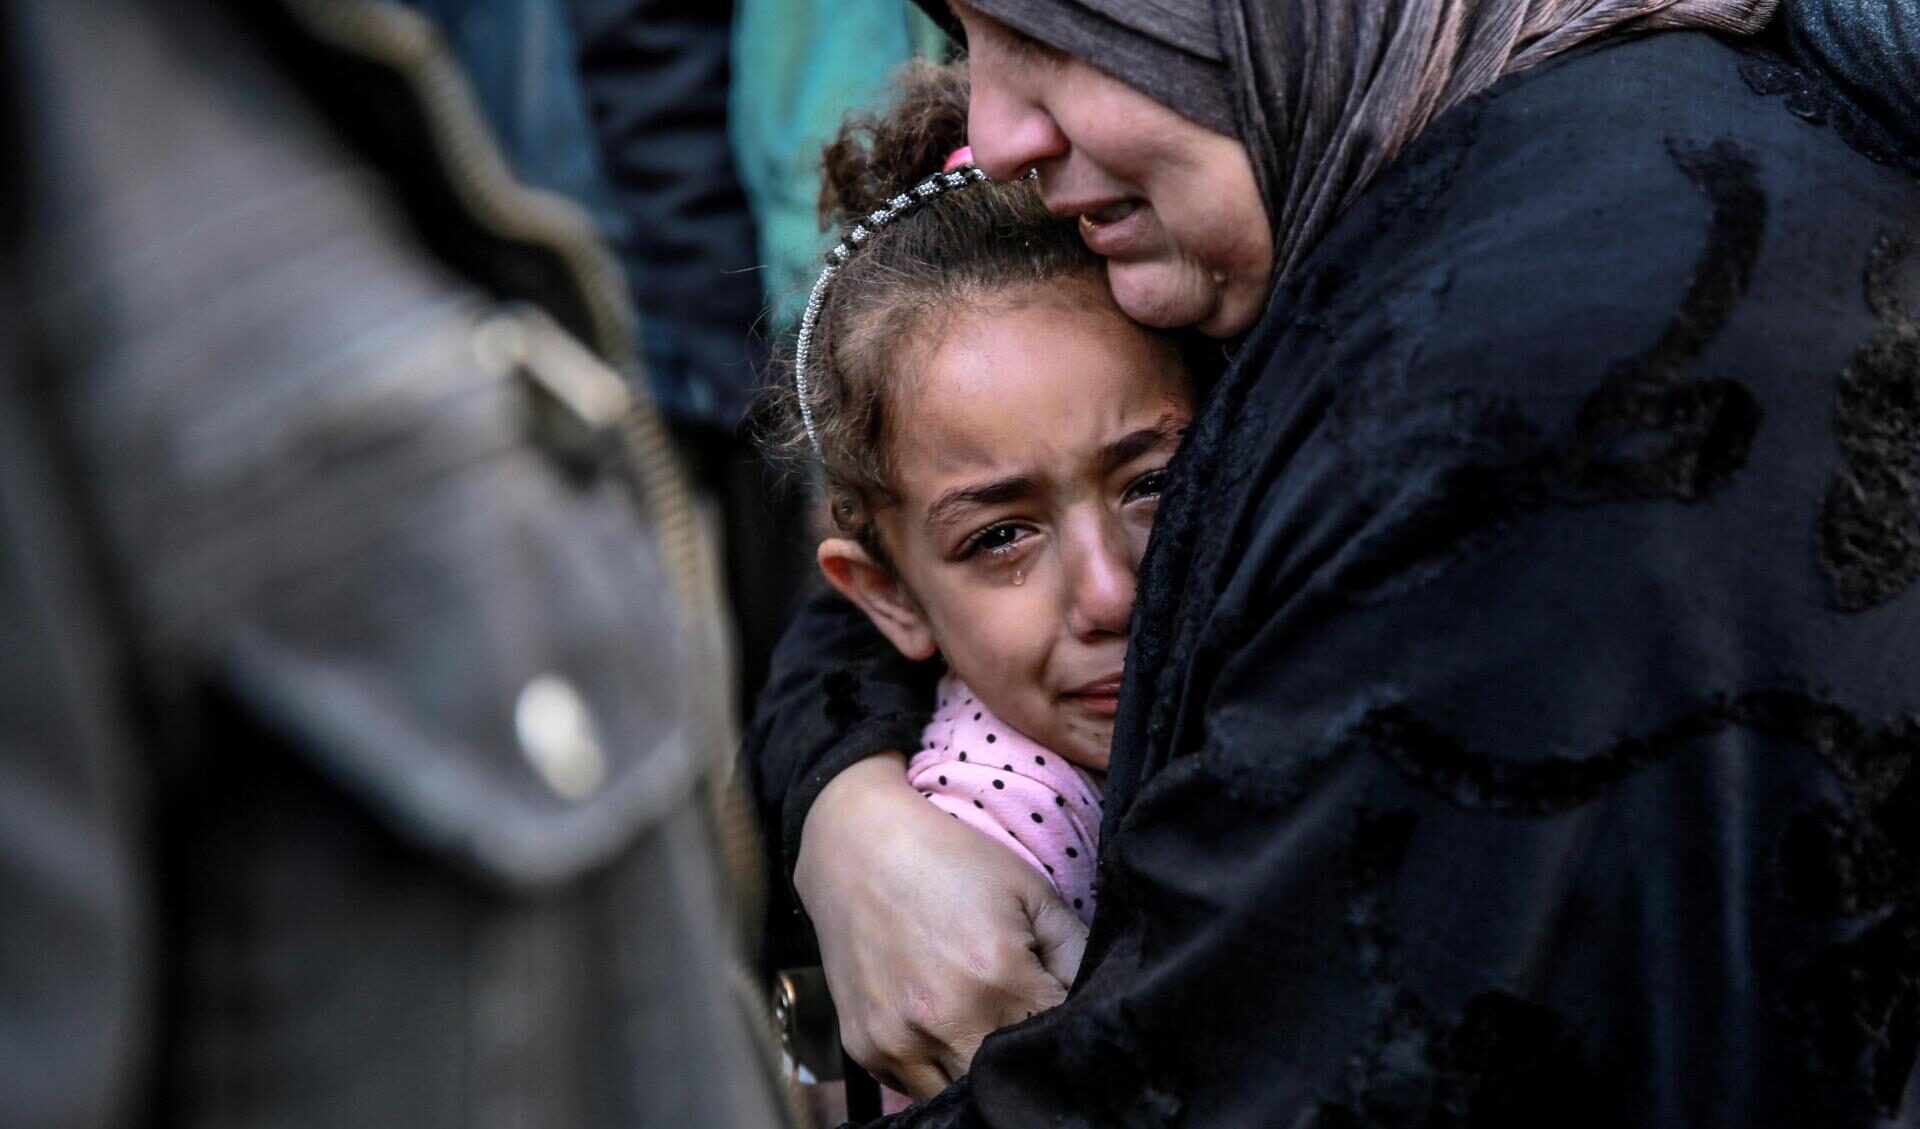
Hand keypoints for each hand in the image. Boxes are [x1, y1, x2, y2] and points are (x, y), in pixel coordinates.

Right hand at [795, 753, 1086, 1098]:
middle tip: (1020, 1017)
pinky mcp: (864, 1049)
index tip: (1057, 1007)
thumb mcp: (1030, 891)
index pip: (1055, 1041)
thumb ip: (1078, 954)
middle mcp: (944, 1019)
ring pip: (961, 1095)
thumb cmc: (951, 861)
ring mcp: (898, 1041)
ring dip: (978, 1071)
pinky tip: (939, 1024)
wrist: (857, 846)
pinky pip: (914, 1086)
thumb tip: (1099, 1004)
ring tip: (979, 1021)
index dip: (1063, 1027)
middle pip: (1008, 1079)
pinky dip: (935, 1069)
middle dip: (1022, 1054)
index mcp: (996, 978)